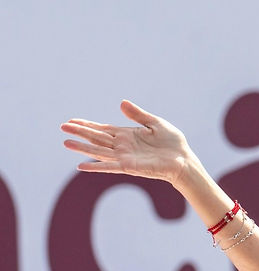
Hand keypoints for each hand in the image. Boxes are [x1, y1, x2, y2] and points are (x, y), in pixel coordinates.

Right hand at [61, 100, 199, 188]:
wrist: (184, 160)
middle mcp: (123, 147)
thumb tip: (121, 103)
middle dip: (80, 133)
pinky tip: (81, 166)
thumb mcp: (155, 123)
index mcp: (127, 135)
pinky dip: (96, 167)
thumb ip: (138, 115)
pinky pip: (110, 167)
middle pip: (96, 139)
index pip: (102, 129)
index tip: (71, 121)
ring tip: (65, 143)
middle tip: (62, 127)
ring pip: (99, 152)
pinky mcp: (130, 168)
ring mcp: (125, 157)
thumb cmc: (173, 143)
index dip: (87, 125)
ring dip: (82, 148)